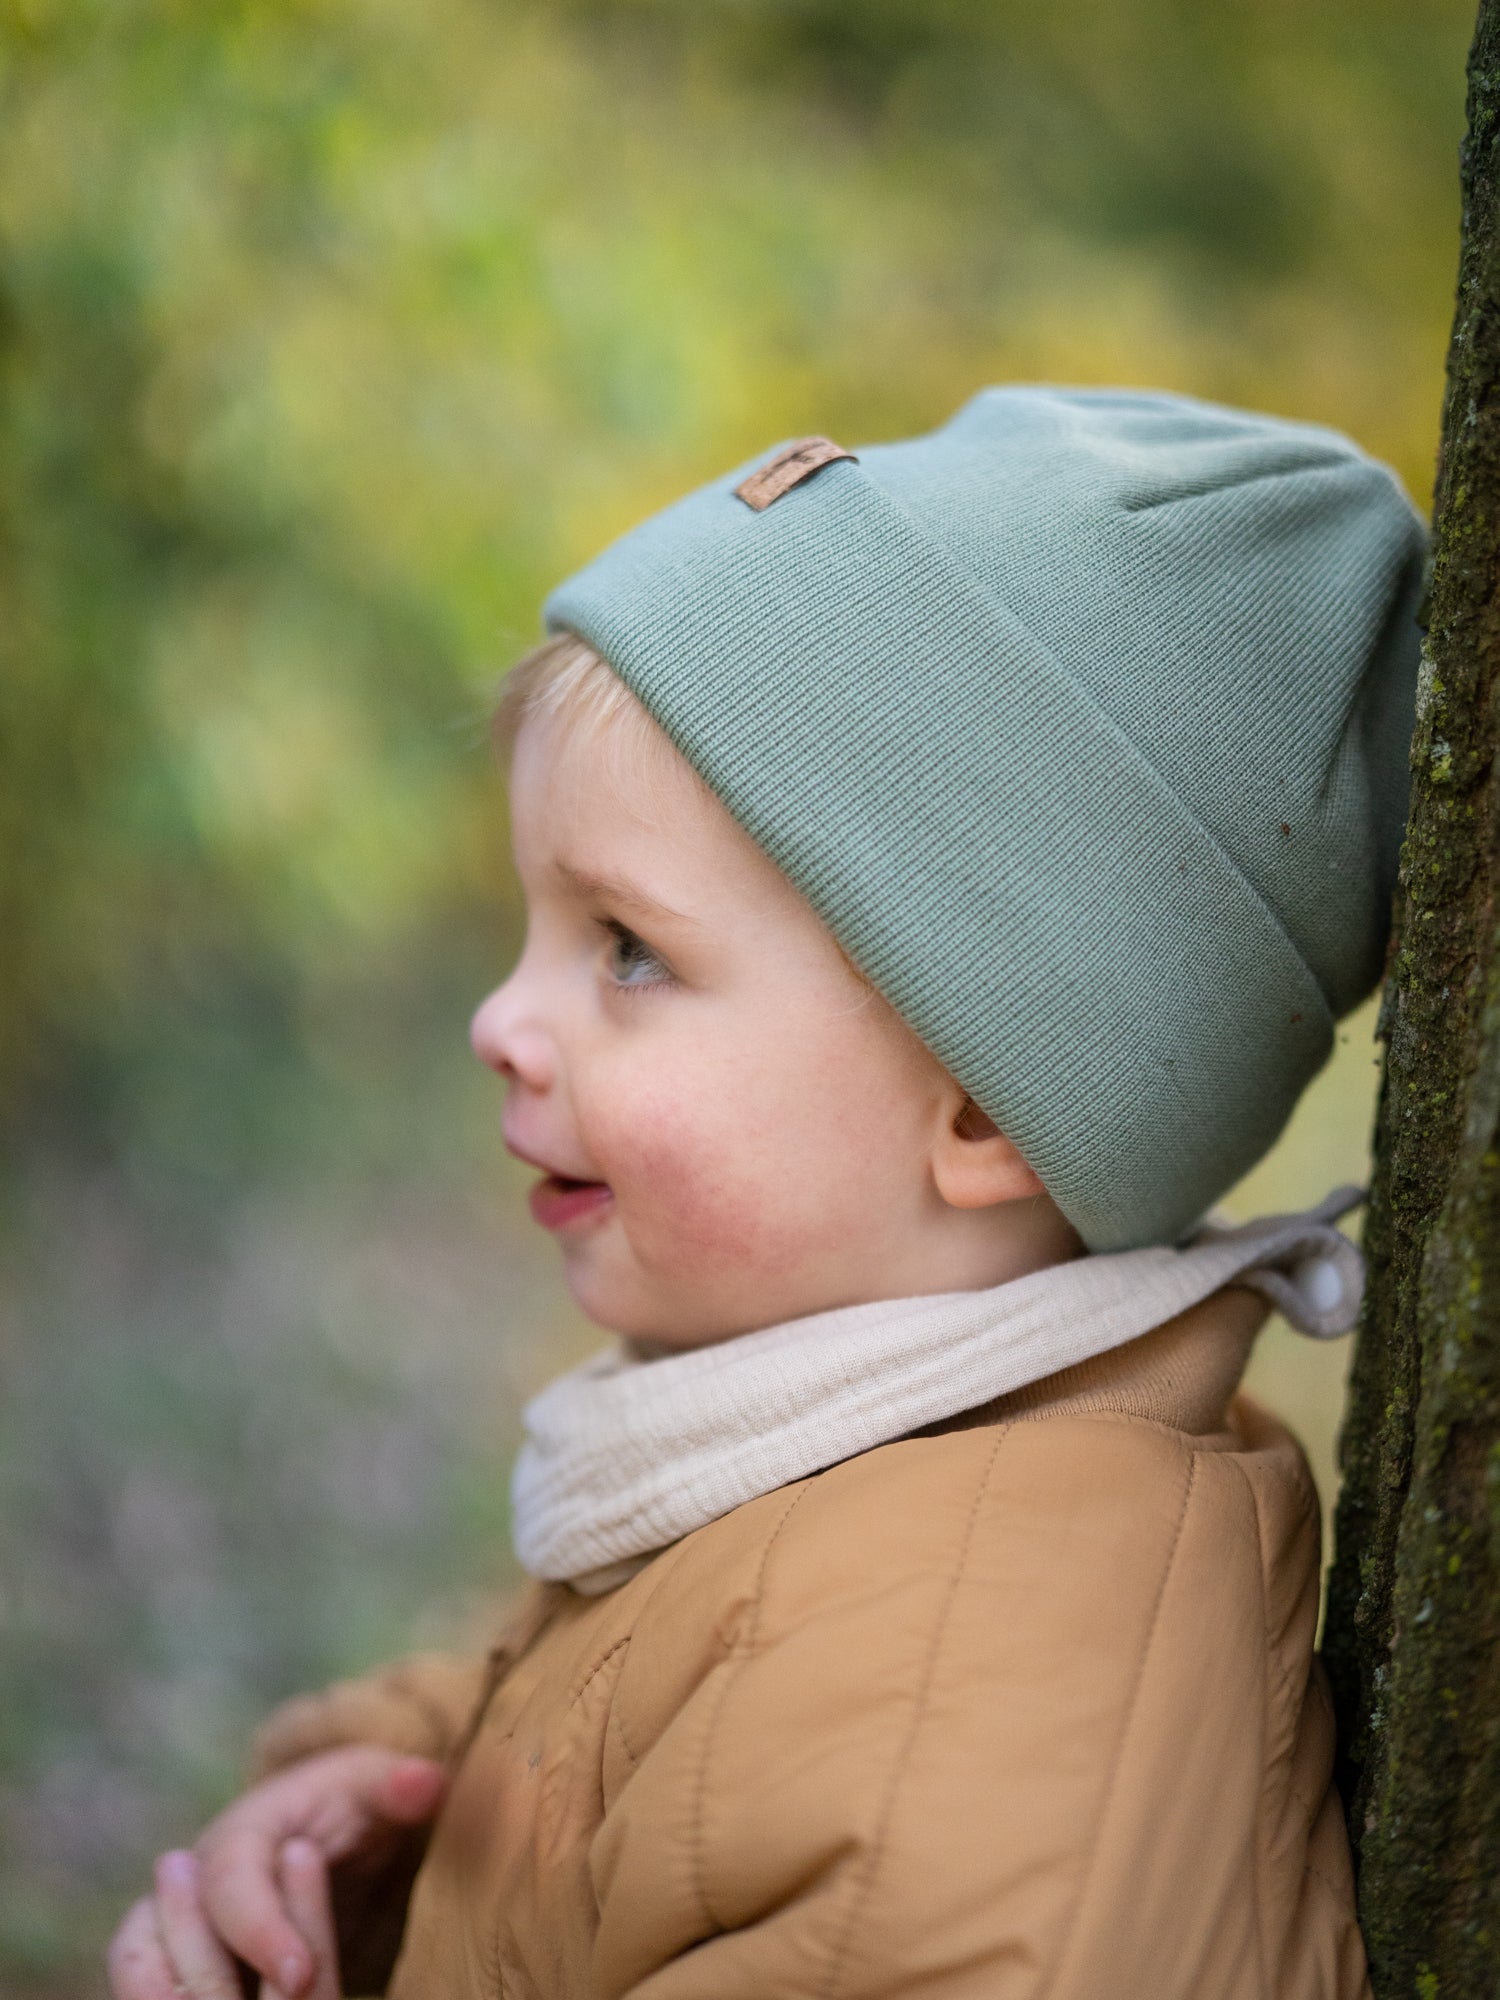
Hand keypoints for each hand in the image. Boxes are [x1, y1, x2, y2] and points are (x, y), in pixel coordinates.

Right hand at [106, 1747, 445, 1999]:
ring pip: (138, 1968)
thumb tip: (424, 1782)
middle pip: (161, 1938)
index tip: (300, 1975)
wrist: (330, 1829)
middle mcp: (192, 1882)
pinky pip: (154, 1989)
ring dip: (166, 1996)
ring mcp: (177, 1927)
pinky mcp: (184, 1965)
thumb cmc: (357, 1804)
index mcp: (240, 1834)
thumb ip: (398, 1788)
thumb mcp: (379, 1789)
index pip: (230, 1882)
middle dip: (207, 1985)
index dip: (259, 1929)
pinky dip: (170, 1998)